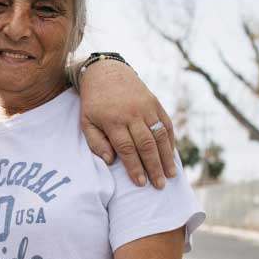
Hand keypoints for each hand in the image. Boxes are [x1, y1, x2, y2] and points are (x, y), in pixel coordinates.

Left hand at [78, 60, 177, 187]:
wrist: (106, 72)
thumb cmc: (94, 102)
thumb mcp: (86, 121)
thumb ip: (96, 142)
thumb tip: (110, 161)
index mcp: (113, 120)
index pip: (127, 148)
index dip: (134, 167)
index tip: (140, 183)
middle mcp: (132, 114)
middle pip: (146, 145)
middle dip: (154, 167)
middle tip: (159, 185)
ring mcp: (146, 108)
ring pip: (159, 135)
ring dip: (166, 157)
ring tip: (171, 175)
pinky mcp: (155, 103)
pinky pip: (166, 124)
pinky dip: (170, 141)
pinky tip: (172, 155)